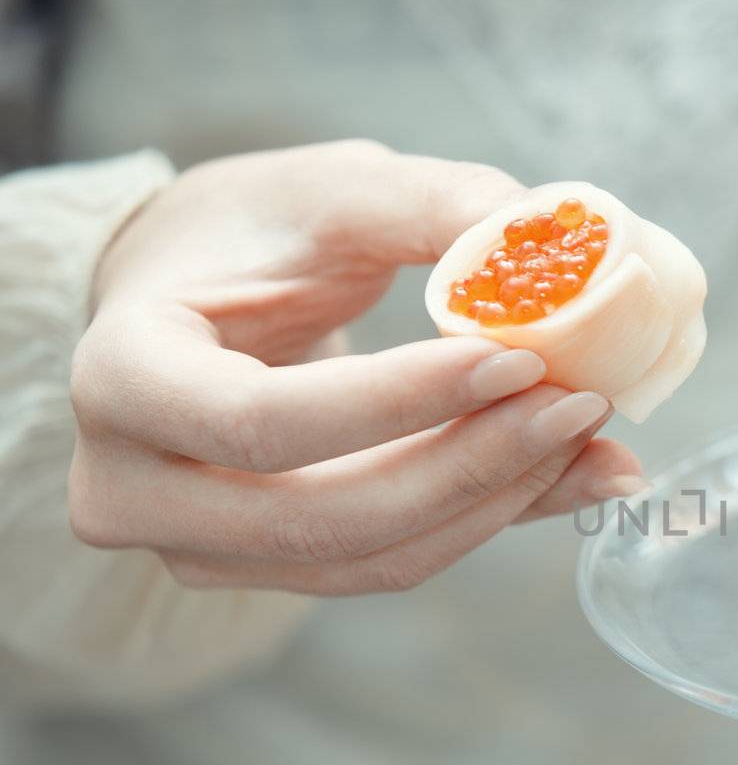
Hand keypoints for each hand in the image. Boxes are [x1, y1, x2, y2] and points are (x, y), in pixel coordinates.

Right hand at [68, 140, 642, 593]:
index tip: (523, 358)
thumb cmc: (248, 236)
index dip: (403, 402)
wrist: (185, 303)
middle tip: (583, 403)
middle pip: (327, 513)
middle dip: (475, 463)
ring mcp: (194, 547)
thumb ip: (431, 205)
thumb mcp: (328, 194)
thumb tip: (553, 241)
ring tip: (589, 431)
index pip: (264, 421)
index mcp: (121, 375)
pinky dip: (485, 517)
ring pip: (372, 555)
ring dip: (498, 499)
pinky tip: (563, 468)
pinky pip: (390, 562)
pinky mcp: (264, 569)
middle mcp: (133, 487)